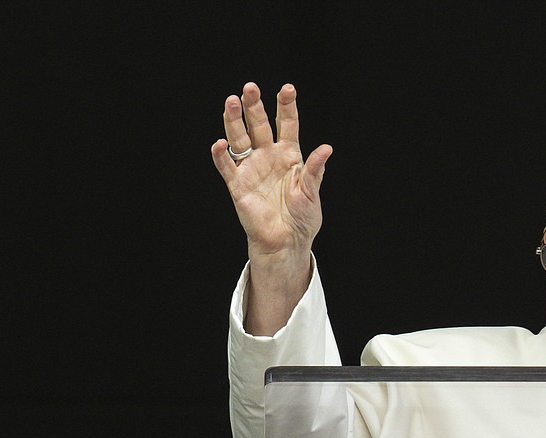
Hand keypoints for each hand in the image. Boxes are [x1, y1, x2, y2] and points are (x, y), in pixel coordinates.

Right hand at [211, 82, 331, 333]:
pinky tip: (219, 144)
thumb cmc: (302, 218)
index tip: (287, 89)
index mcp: (290, 156)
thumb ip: (315, 170)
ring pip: (240, 139)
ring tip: (232, 101)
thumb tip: (326, 148)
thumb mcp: (312, 192)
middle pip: (260, 126)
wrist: (286, 242)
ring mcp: (252, 169)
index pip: (288, 125)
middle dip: (255, 107)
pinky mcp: (238, 185)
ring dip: (235, 121)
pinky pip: (227, 167)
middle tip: (250, 87)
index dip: (287, 107)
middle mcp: (268, 157)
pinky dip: (221, 156)